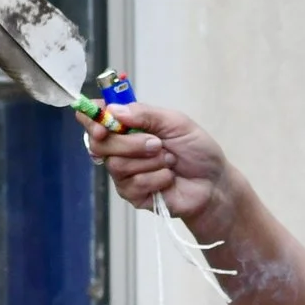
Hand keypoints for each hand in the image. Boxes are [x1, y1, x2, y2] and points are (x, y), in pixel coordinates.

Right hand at [84, 102, 233, 229]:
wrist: (213, 182)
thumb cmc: (196, 150)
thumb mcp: (176, 122)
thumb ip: (146, 114)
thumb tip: (114, 110)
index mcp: (128, 126)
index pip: (96, 119)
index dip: (91, 120)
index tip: (101, 125)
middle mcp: (121, 149)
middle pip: (99, 144)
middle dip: (130, 144)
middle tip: (157, 144)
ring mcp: (124, 173)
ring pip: (117, 165)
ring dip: (149, 162)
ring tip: (169, 161)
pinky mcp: (133, 194)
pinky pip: (132, 184)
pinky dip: (156, 178)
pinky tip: (169, 178)